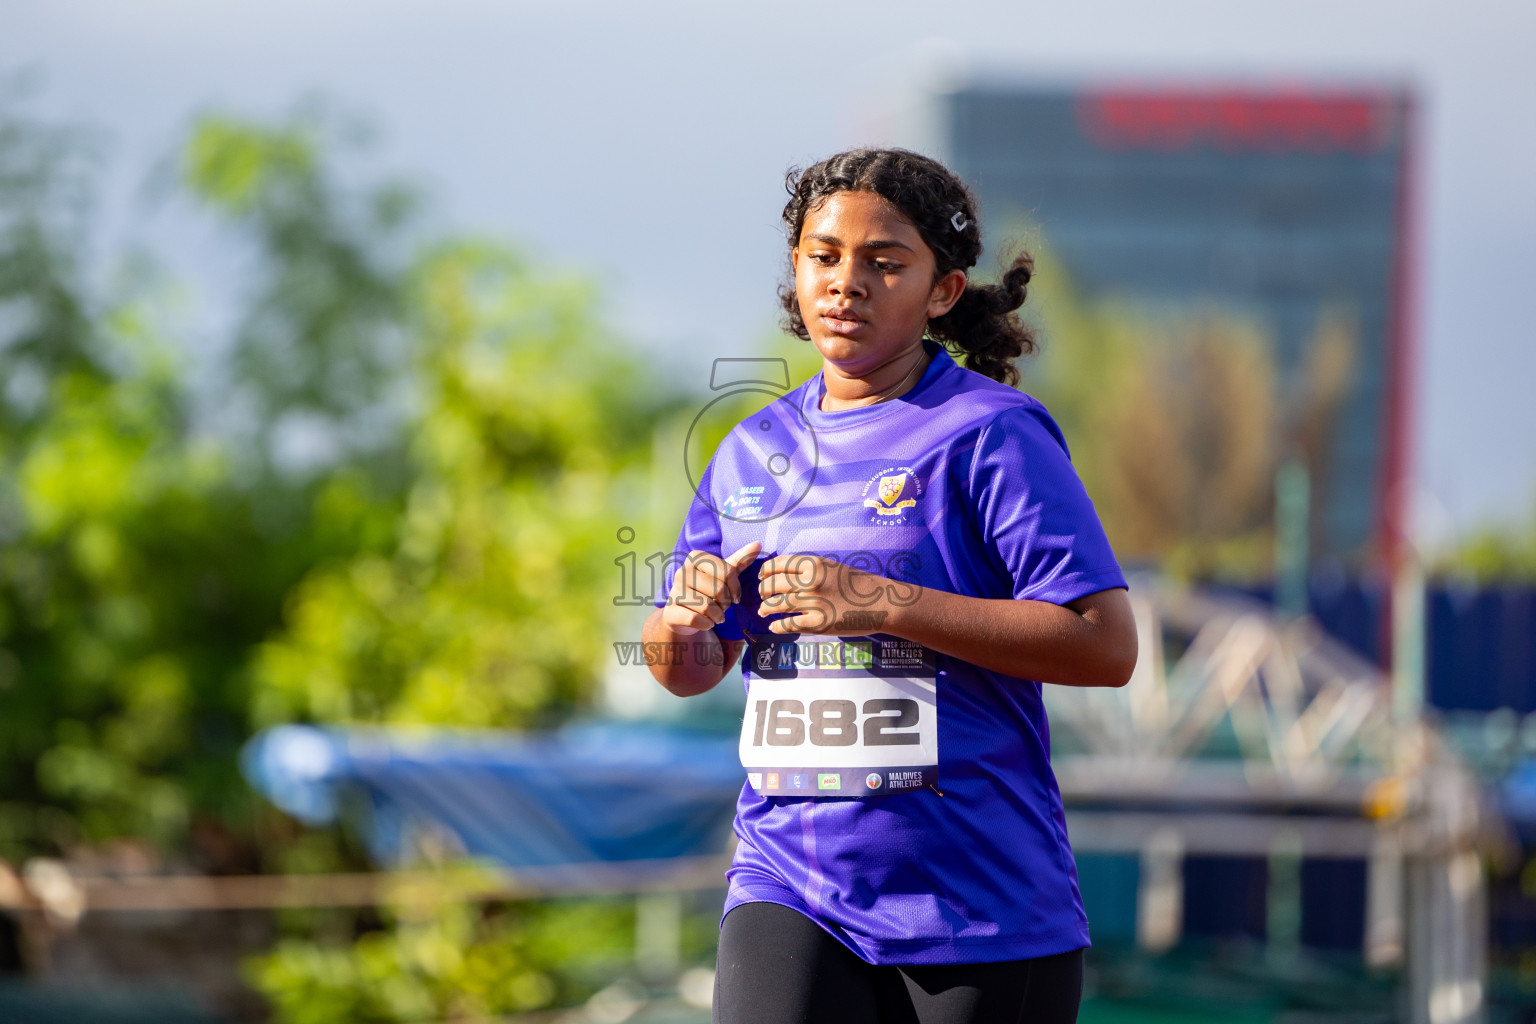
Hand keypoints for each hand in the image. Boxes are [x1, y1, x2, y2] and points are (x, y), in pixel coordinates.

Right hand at [661, 541, 760, 634]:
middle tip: (723, 607)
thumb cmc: (707, 590)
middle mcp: (682, 571)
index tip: (735, 596)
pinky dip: (706, 624)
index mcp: (695, 557)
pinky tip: (706, 623)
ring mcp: (674, 591)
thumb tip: (758, 545)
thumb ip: (740, 560)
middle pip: (718, 590)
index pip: (728, 572)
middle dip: (726, 604)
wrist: (683, 613)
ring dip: (718, 616)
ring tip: (716, 616)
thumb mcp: (723, 574)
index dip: (736, 588)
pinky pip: (696, 619)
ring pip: (707, 606)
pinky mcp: (670, 611)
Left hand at [757, 553, 898, 634]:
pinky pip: (789, 624)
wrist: (881, 603)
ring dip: (765, 608)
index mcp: (813, 565)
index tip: (762, 576)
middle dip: (762, 590)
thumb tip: (786, 573)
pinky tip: (774, 626)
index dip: (765, 570)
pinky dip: (777, 626)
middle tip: (761, 595)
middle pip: (773, 584)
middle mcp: (810, 581)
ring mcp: (813, 603)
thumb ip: (810, 569)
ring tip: (763, 611)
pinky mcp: (818, 623)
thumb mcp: (832, 567)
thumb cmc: (858, 585)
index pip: (778, 564)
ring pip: (776, 604)